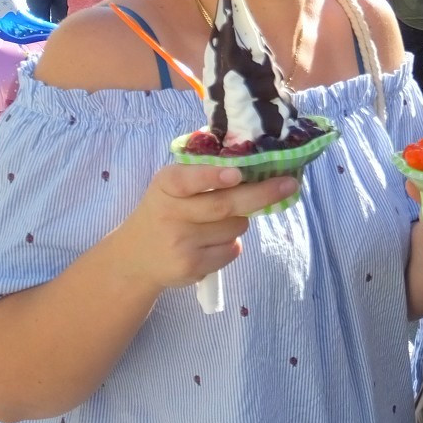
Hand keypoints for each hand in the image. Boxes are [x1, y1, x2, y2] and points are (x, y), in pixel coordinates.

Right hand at [113, 164, 299, 291]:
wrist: (134, 258)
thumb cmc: (165, 210)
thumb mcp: (171, 185)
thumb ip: (202, 170)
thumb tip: (252, 156)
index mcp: (166, 184)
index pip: (188, 179)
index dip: (213, 177)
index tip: (236, 174)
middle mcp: (170, 213)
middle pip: (225, 205)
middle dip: (262, 194)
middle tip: (288, 185)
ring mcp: (180, 243)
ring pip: (236, 227)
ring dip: (241, 220)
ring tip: (219, 221)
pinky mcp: (191, 267)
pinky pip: (232, 249)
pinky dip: (232, 243)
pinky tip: (210, 242)